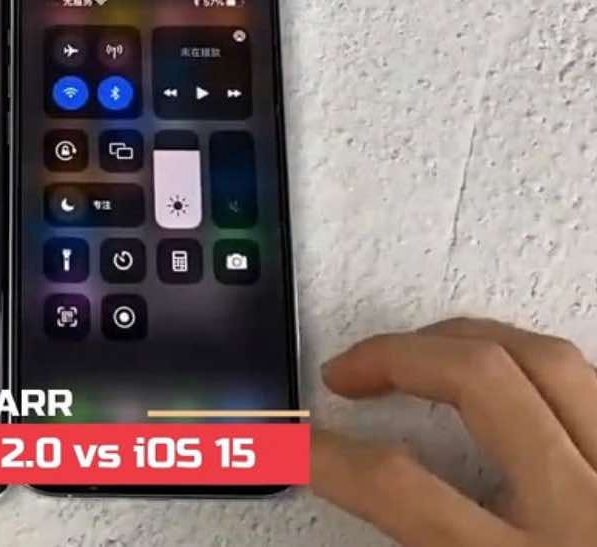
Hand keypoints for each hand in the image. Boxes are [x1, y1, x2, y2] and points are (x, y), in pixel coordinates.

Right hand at [312, 318, 596, 545]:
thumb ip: (428, 546)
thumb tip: (375, 502)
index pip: (398, 486)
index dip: (331, 455)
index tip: (299, 444)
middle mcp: (583, 510)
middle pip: (479, 381)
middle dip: (396, 357)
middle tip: (351, 371)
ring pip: (551, 361)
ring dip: (472, 341)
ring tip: (425, 349)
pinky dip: (546, 370)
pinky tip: (515, 376)